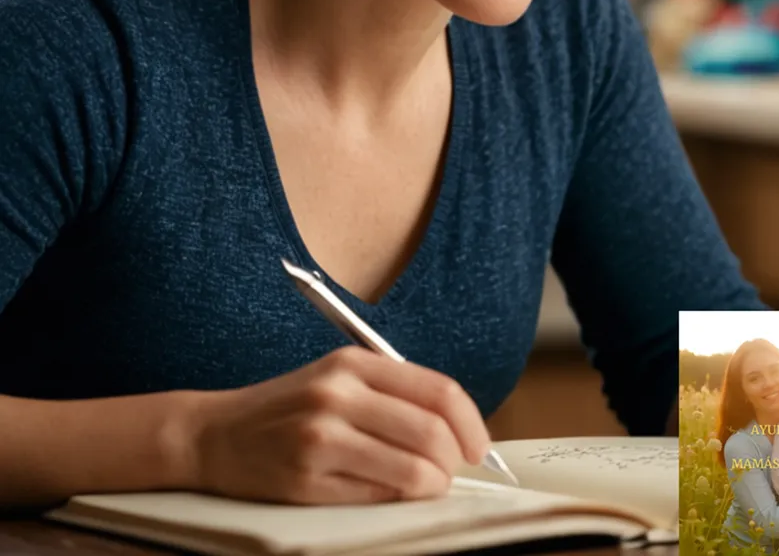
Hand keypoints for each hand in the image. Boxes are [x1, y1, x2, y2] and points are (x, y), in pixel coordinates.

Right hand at [186, 346, 491, 504]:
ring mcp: (322, 435)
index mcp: (354, 362)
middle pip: (431, 431)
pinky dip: (399, 500)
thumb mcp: (338, 380)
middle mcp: (339, 393)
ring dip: (432, 485)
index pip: (438, 390)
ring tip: (427, 486)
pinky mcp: (308, 478)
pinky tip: (393, 494)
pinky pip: (377, 496)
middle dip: (454, 460)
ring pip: (411, 469)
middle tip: (452, 472)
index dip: (469, 422)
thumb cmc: (288, 408)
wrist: (215, 433)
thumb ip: (391, 394)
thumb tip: (455, 428)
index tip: (477, 446)